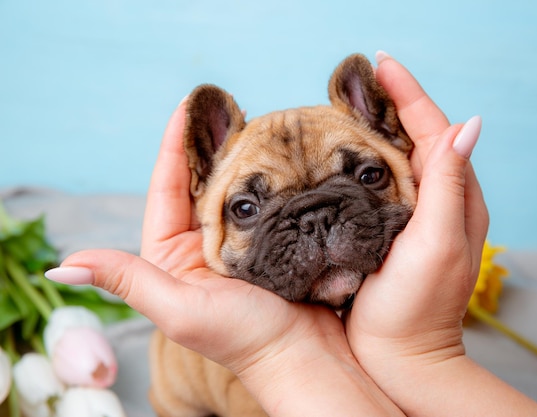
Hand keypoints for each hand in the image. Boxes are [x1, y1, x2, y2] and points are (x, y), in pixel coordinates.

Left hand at [46, 99, 405, 416]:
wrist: (305, 358)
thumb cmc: (243, 339)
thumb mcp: (179, 308)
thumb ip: (127, 280)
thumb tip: (60, 266)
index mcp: (172, 255)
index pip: (167, 188)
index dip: (173, 146)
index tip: (185, 105)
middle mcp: (203, 243)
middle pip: (201, 180)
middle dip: (209, 141)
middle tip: (223, 103)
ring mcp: (241, 239)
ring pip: (236, 185)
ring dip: (242, 152)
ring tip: (255, 117)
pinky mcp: (275, 239)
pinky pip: (269, 198)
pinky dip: (273, 174)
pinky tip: (283, 152)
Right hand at [344, 52, 536, 416]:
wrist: (398, 356)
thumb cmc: (419, 307)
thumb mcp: (439, 243)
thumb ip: (451, 186)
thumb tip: (467, 126)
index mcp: (455, 196)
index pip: (434, 129)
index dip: (409, 93)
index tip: (381, 64)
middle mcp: (437, 200)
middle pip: (417, 135)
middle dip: (393, 101)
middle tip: (361, 76)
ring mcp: (411, 214)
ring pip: (396, 157)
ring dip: (376, 125)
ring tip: (349, 101)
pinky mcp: (386, 229)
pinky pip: (376, 182)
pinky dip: (362, 159)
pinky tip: (341, 150)